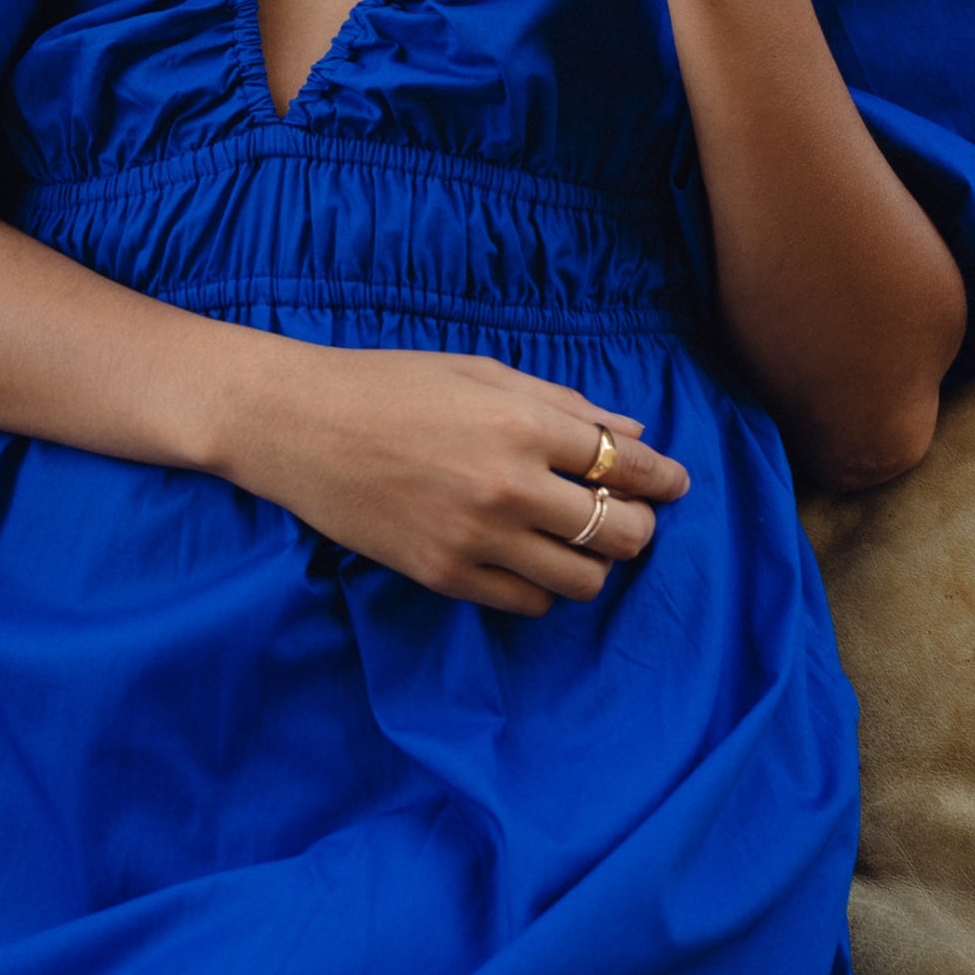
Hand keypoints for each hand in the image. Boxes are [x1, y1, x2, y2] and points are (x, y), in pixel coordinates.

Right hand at [230, 342, 689, 615]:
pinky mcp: (444, 576)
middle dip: (640, 525)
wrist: (299, 424)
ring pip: (583, 580)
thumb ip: (564, 403)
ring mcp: (476, 539)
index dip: (665, 479)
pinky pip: (528, 602)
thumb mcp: (481, 372)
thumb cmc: (390, 383)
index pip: (628, 467)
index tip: (676, 483)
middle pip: (621, 532)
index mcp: (522, 423)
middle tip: (631, 515)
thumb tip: (633, 433)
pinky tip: (531, 558)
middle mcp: (509, 486)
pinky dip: (544, 586)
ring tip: (580, 540)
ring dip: (596, 562)